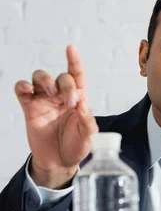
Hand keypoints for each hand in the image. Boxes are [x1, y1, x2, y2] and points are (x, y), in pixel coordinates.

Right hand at [14, 45, 97, 187]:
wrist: (59, 163)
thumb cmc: (76, 147)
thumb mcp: (88, 137)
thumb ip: (88, 122)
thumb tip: (83, 106)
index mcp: (78, 98)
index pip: (77, 75)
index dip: (74, 61)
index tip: (71, 48)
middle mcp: (61, 96)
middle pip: (61, 77)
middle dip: (67, 85)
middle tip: (70, 103)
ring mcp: (44, 100)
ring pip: (40, 77)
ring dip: (46, 80)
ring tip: (51, 94)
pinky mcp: (29, 108)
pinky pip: (22, 90)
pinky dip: (22, 85)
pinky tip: (28, 89)